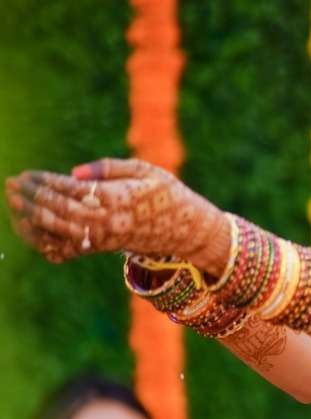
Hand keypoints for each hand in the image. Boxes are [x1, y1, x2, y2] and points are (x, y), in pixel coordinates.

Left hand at [5, 159, 229, 271]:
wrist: (186, 229)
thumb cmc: (167, 193)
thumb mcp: (145, 170)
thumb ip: (108, 168)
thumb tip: (72, 173)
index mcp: (117, 199)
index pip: (71, 191)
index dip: (45, 183)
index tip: (26, 174)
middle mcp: (107, 222)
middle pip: (59, 211)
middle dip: (31, 198)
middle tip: (11, 185)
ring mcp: (103, 239)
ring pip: (58, 232)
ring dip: (31, 218)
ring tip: (14, 203)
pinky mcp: (101, 249)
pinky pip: (66, 250)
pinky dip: (43, 241)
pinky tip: (27, 228)